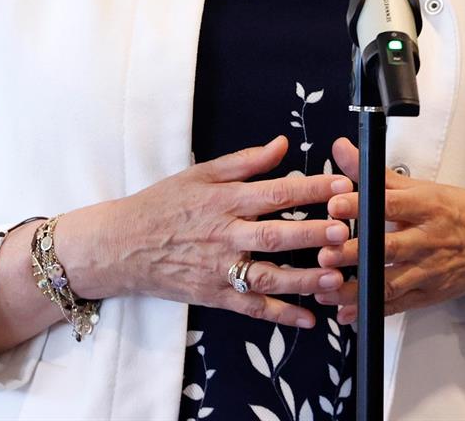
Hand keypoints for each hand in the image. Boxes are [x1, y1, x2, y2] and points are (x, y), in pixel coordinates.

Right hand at [72, 135, 352, 328]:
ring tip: (334, 276)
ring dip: (303, 279)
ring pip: (267, 277)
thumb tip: (281, 144)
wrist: (121, 245)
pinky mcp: (215, 295)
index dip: (310, 189)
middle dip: (311, 235)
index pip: (274, 193)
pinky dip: (280, 316)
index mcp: (223, 200)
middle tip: (343, 232)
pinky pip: (252, 308)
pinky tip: (309, 319)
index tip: (342, 185)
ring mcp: (220, 269)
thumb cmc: (161, 205)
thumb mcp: (199, 174)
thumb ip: (244, 162)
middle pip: (274, 236)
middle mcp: (224, 235)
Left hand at [312, 137, 464, 324]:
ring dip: (356, 288)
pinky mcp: (429, 295)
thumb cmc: (457, 210)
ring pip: (389, 283)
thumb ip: (376, 174)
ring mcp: (430, 271)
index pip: (391, 205)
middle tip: (325, 253)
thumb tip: (341, 148)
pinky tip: (346, 312)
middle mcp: (429, 240)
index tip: (334, 205)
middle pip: (388, 247)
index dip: (362, 205)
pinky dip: (371, 310)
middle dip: (355, 252)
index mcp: (428, 206)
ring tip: (324, 287)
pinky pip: (397, 306)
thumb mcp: (422, 187)